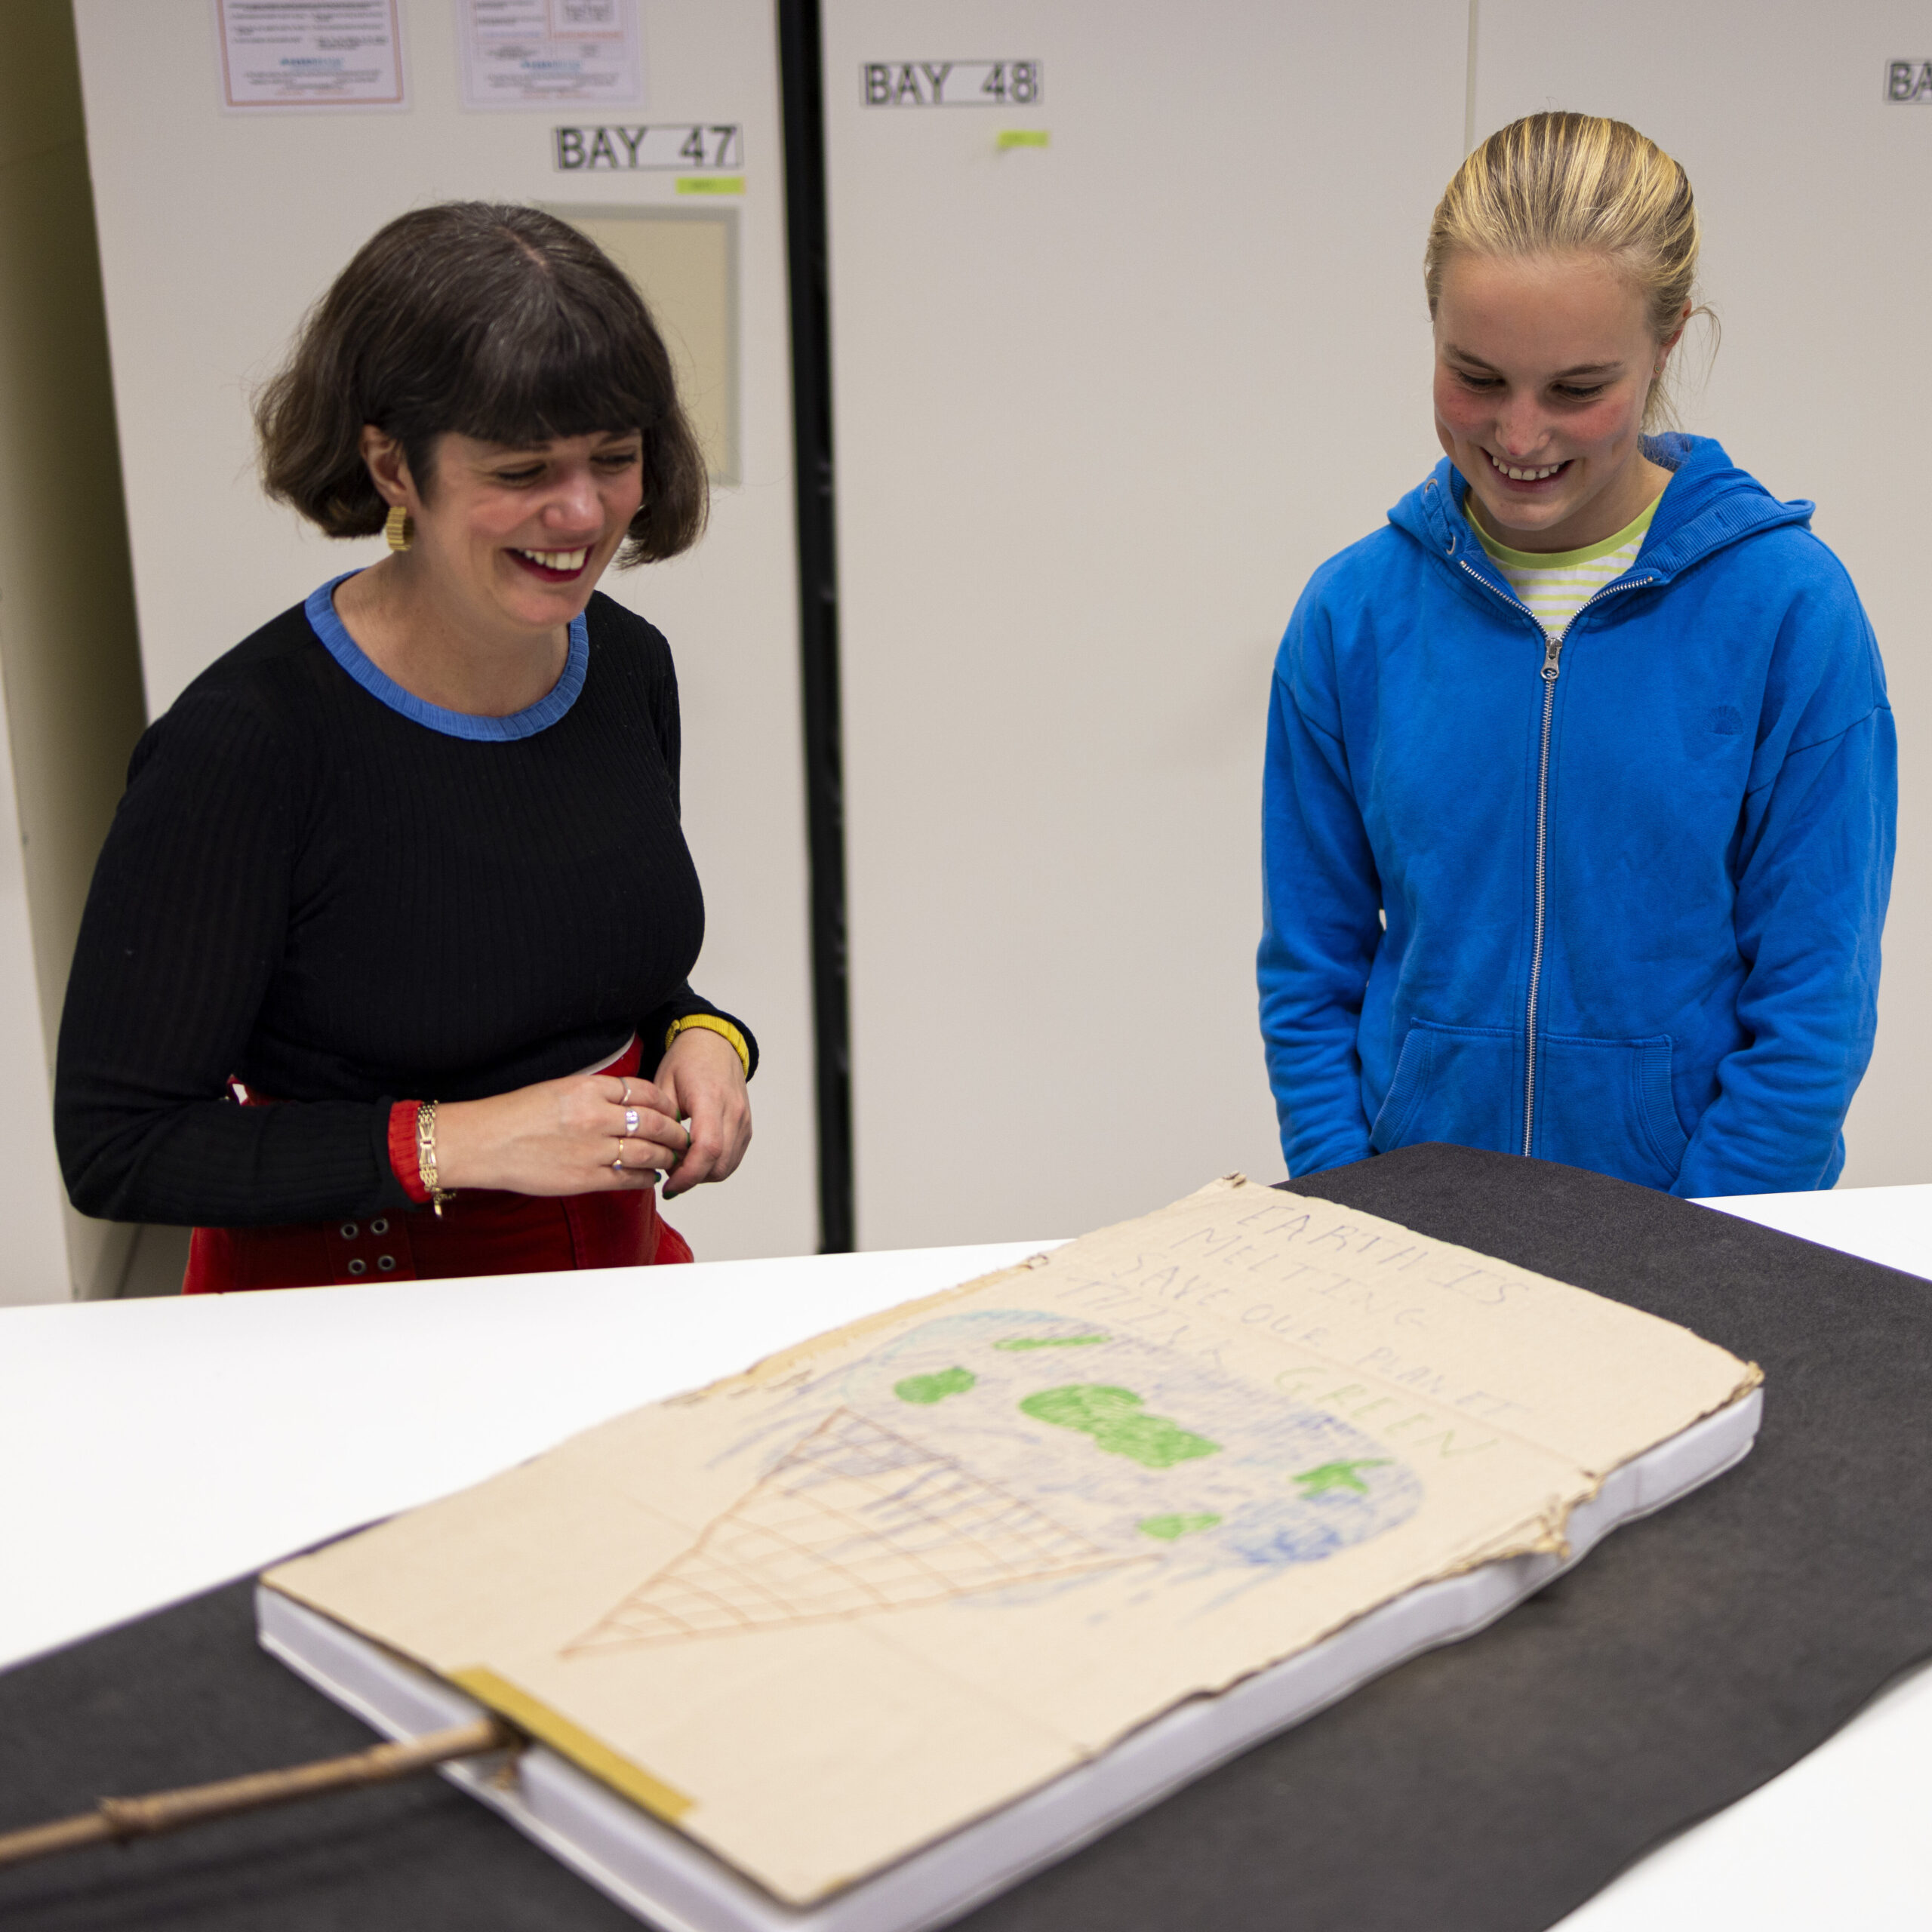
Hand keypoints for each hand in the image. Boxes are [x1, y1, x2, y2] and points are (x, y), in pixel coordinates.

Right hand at [432, 1071, 685, 1195]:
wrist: (485, 1142)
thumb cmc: (516, 1115)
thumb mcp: (560, 1088)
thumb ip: (596, 1094)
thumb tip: (629, 1103)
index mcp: (589, 1089)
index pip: (644, 1092)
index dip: (664, 1103)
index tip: (671, 1110)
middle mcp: (595, 1117)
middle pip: (654, 1123)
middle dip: (675, 1131)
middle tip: (682, 1136)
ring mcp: (592, 1150)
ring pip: (648, 1152)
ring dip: (666, 1156)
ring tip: (670, 1158)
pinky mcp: (585, 1178)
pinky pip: (629, 1178)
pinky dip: (646, 1177)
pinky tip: (650, 1175)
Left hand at [654, 1026, 751, 1197]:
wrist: (715, 1043)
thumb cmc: (686, 1060)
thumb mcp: (663, 1085)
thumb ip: (661, 1122)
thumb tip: (660, 1157)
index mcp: (710, 1098)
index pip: (707, 1148)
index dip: (688, 1174)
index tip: (670, 1185)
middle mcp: (733, 1111)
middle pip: (720, 1164)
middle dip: (693, 1178)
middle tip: (671, 1175)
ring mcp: (743, 1119)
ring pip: (728, 1165)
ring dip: (704, 1174)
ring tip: (682, 1166)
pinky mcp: (746, 1125)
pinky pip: (734, 1157)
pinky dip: (715, 1166)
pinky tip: (696, 1158)